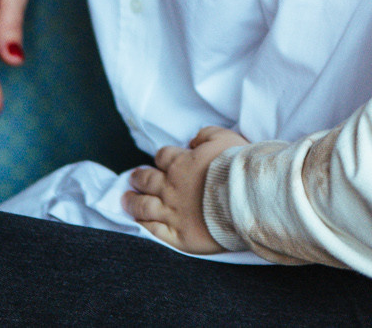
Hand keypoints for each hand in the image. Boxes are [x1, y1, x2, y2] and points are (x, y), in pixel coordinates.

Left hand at [124, 126, 246, 253]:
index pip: (162, 157)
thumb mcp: (224, 137)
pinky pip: (154, 231)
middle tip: (133, 178)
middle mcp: (172, 187)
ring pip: (144, 206)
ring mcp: (172, 212)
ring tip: (126, 200)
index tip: (160, 161)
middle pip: (147, 180)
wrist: (245, 197)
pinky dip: (143, 225)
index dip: (160, 158)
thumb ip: (205, 135)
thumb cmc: (237, 166)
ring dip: (132, 202)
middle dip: (138, 178)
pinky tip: (138, 222)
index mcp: (182, 163)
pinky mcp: (178, 235)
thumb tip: (192, 141)